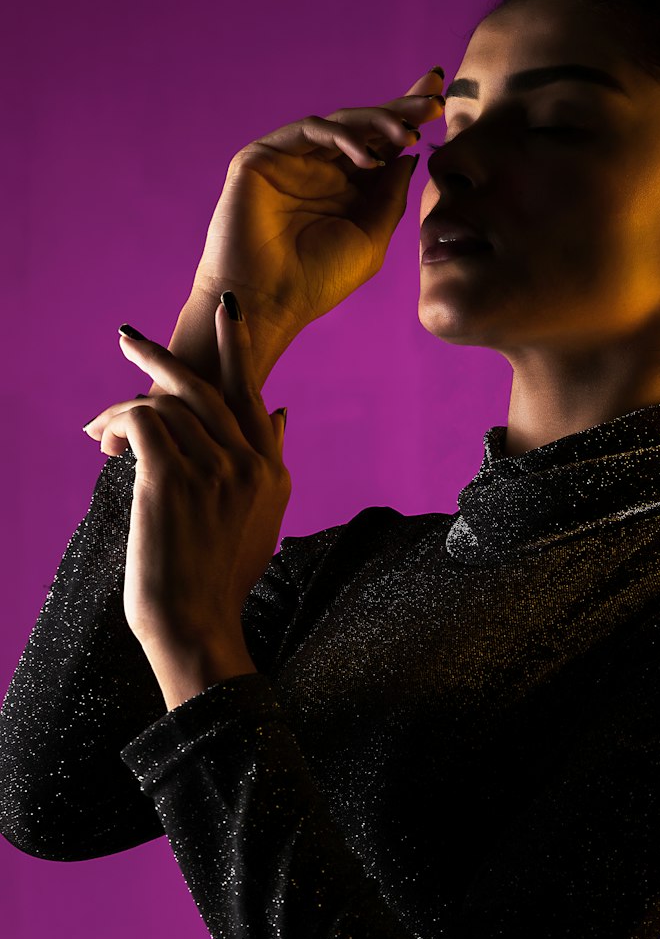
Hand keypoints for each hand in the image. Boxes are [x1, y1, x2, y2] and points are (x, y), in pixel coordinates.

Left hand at [83, 297, 290, 706]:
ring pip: (164, 405)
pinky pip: (141, 421)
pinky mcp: (172, 478)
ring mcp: (214, 470)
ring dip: (124, 410)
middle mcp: (250, 464)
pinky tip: (103, 444)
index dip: (236, 350)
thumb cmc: (221, 580)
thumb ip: (272, 464)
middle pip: (205, 387)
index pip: (252, 395)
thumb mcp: (262, 519)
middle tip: (127, 338)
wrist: (198, 624)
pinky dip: (116, 425)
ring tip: (100, 428)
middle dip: (162, 357)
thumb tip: (281, 413)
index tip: (225, 313)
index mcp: (272, 472)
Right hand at [189, 65, 445, 344]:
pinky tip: (369, 157)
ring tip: (408, 133)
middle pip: (365, 126)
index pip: (381, 145)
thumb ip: (390, 197)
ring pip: (340, 122)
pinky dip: (342, 137)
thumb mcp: (371, 238)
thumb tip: (409, 156)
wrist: (267, 301)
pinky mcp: (263, 156)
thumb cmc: (318, 279)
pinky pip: (309, 131)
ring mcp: (292, 160)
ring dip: (378, 121)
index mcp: (347, 189)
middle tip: (433, 102)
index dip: (406, 119)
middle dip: (400, 110)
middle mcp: (321, 168)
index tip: (440, 99)